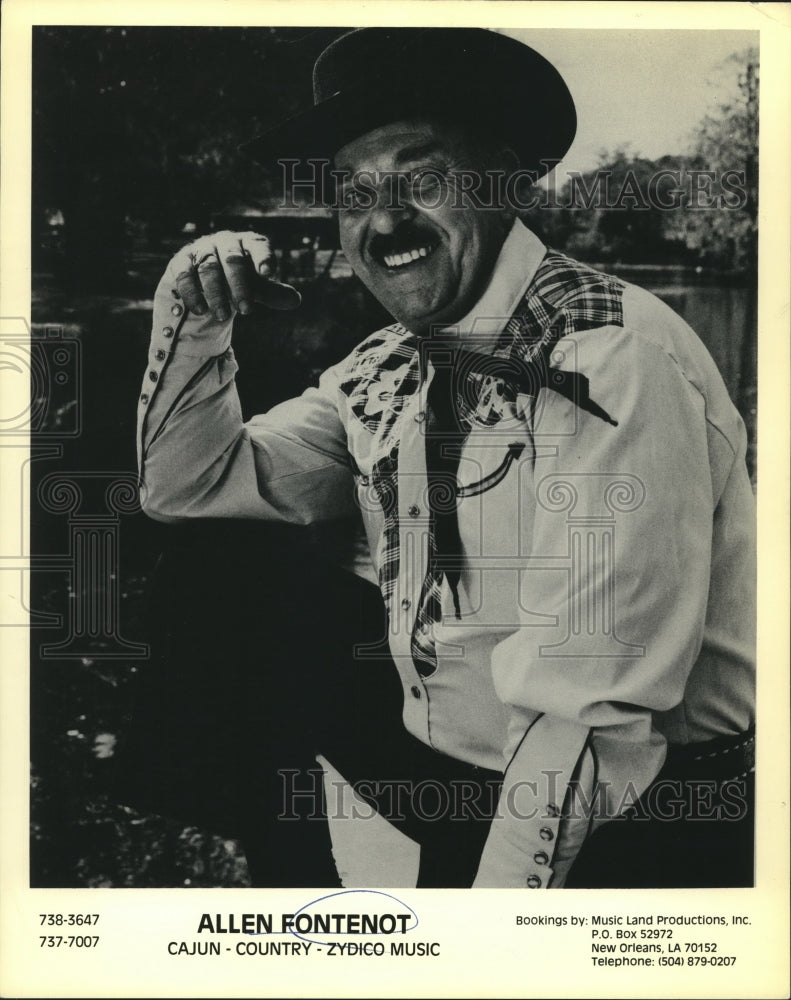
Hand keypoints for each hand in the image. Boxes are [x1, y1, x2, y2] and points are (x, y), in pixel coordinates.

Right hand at [171, 231, 300, 321]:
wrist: (201, 280)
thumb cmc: (236, 281)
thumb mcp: (257, 288)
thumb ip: (273, 293)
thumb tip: (295, 300)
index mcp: (247, 243)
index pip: (257, 245)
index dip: (263, 257)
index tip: (268, 273)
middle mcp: (224, 242)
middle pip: (233, 260)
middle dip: (240, 287)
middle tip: (247, 313)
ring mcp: (201, 249)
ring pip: (208, 268)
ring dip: (216, 294)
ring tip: (223, 317)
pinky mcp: (181, 262)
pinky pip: (185, 275)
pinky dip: (192, 294)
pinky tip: (201, 311)